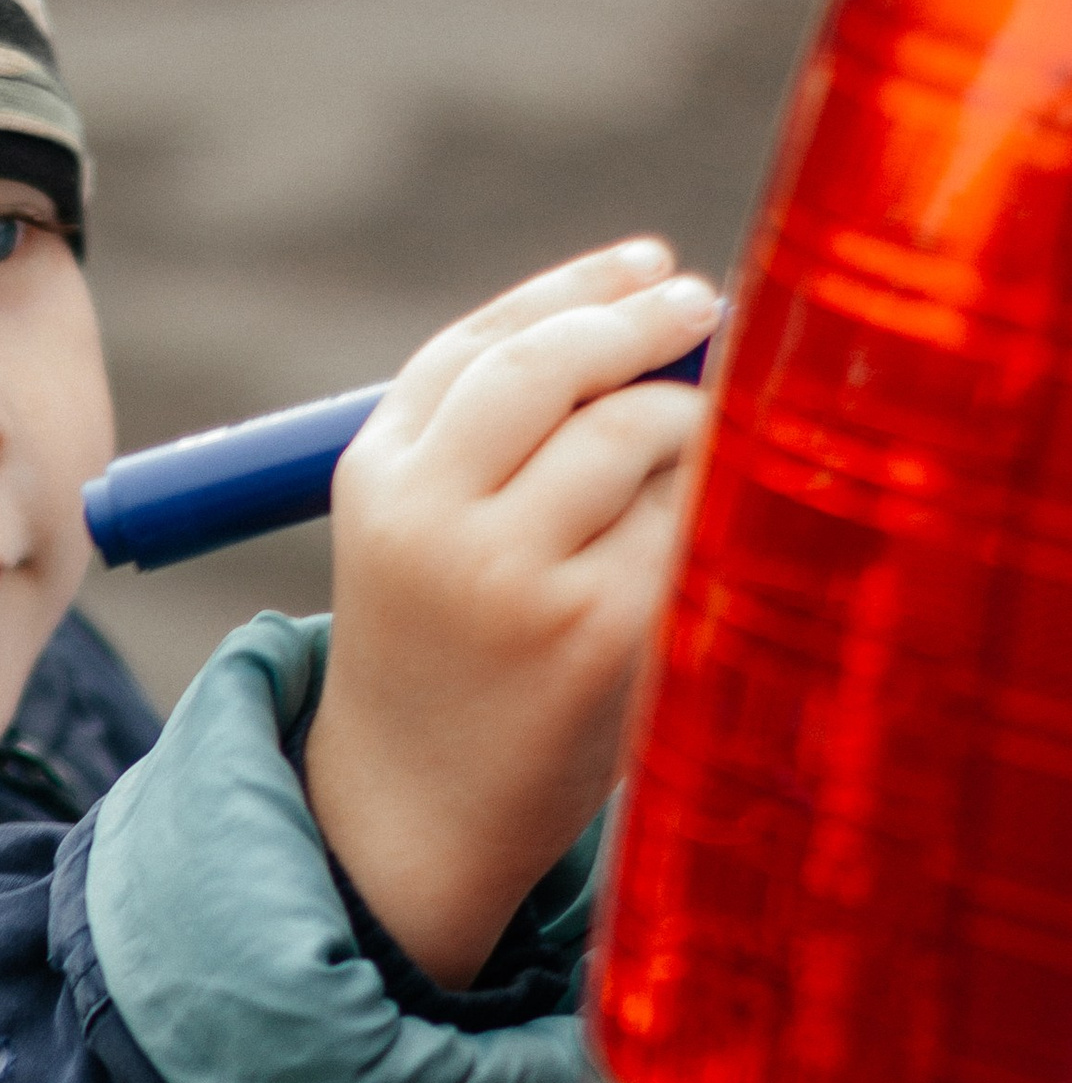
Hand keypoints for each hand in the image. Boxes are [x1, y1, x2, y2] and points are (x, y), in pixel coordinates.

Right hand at [304, 240, 712, 985]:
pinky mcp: (598, 631)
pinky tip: (700, 533)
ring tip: (692, 455)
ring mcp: (515, 576)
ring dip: (686, 424)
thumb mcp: (421, 531)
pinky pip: (686, 519)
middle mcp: (433, 520)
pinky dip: (707, 508)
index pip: (483, 344)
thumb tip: (657, 300)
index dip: (576, 289)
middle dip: (644, 322)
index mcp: (375, 480)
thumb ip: (498, 429)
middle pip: (556, 366)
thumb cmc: (444, 654)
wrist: (417, 819)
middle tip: (705, 304)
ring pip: (636, 432)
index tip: (649, 263)